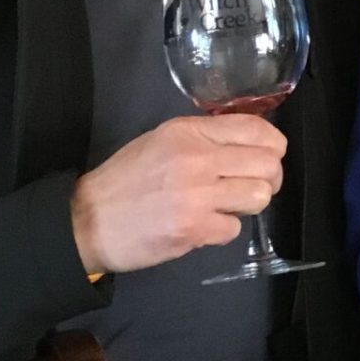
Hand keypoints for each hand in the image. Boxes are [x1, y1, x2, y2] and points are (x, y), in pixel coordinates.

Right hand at [70, 116, 287, 275]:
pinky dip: (222, 230)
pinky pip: (234, 229)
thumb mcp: (162, 142)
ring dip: (247, 206)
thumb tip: (252, 145)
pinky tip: (201, 226)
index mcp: (189, 132)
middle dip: (267, 179)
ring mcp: (196, 194)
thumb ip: (205, 138)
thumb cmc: (126, 181)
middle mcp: (196, 158)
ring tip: (225, 206)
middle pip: (268, 165)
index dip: (273, 146)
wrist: (86, 222)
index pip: (257, 130)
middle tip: (250, 188)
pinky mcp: (193, 228)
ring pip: (259, 196)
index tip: (269, 157)